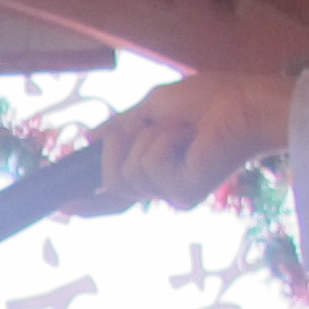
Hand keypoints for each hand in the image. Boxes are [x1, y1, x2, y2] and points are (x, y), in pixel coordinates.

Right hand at [88, 72, 293, 210]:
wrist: (246, 102)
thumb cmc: (212, 100)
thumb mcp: (153, 107)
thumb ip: (121, 126)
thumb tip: (87, 137)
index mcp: (158, 170)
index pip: (117, 194)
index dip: (89, 203)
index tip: (61, 208)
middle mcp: (163, 187)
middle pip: (110, 180)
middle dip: (118, 144)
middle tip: (151, 124)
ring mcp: (172, 193)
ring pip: (125, 173)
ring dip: (148, 138)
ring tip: (182, 129)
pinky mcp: (183, 194)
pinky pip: (147, 165)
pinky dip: (164, 141)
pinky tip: (190, 137)